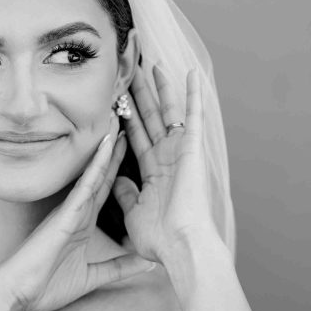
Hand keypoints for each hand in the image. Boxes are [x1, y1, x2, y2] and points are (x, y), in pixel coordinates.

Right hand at [0, 114, 154, 310]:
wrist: (13, 294)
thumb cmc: (44, 287)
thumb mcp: (92, 278)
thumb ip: (118, 268)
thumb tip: (148, 264)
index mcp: (83, 225)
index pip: (105, 190)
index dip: (119, 168)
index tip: (133, 145)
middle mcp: (77, 213)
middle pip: (101, 175)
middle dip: (115, 149)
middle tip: (129, 119)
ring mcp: (70, 212)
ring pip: (93, 174)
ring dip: (108, 149)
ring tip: (122, 121)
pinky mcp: (64, 217)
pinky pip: (84, 187)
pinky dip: (97, 167)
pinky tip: (108, 147)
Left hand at [113, 64, 219, 264]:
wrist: (180, 246)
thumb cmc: (160, 239)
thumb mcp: (134, 213)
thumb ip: (128, 193)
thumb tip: (120, 181)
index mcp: (154, 172)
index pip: (136, 136)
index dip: (126, 117)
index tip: (117, 99)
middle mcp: (168, 158)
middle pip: (150, 118)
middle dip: (140, 95)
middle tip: (130, 71)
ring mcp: (180, 152)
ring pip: (167, 112)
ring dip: (160, 89)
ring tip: (152, 64)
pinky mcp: (193, 149)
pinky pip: (193, 116)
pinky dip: (193, 94)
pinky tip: (190, 73)